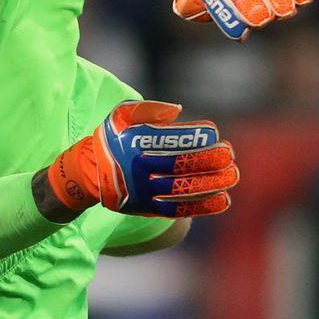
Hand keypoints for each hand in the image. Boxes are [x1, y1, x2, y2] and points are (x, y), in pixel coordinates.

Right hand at [45, 100, 237, 217]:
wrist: (86, 174)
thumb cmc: (111, 139)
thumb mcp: (121, 115)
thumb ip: (147, 109)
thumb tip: (178, 110)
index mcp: (133, 144)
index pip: (169, 141)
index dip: (194, 138)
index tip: (214, 134)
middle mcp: (138, 169)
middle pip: (179, 166)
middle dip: (208, 161)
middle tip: (230, 155)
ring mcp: (142, 191)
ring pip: (182, 189)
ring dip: (211, 184)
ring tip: (232, 176)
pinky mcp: (146, 208)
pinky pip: (177, 210)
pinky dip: (201, 207)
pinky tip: (223, 200)